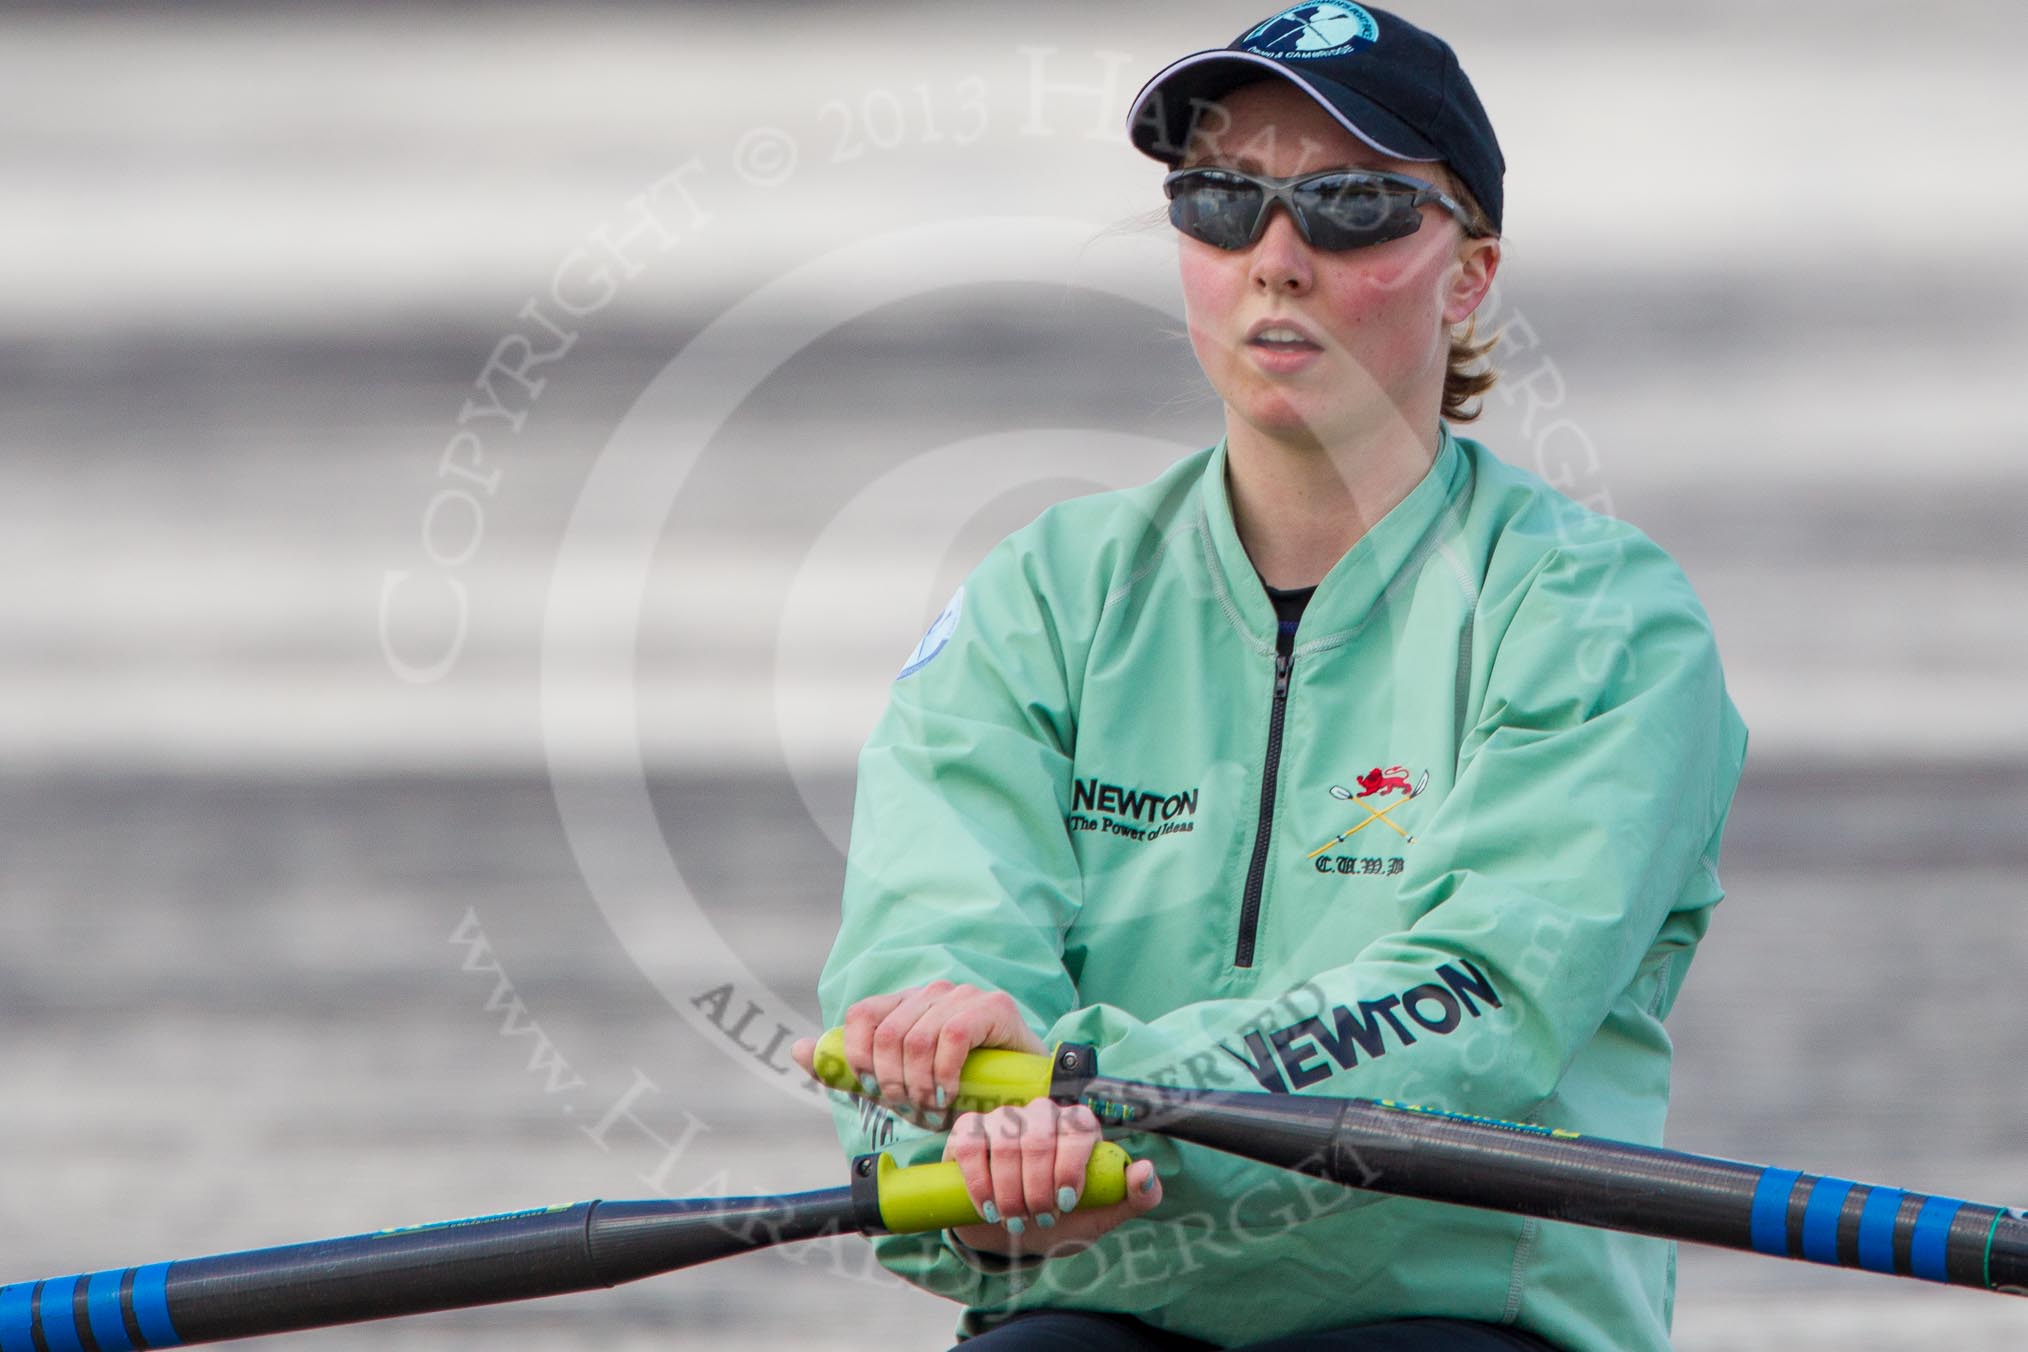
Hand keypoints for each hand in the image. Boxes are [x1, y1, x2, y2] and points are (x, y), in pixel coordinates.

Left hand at [791, 981, 1045, 1124]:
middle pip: (886, 1033)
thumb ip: (850, 1070)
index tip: (874, 1094)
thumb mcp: (898, 1086)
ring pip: (915, 1037)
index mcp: (905, 1004)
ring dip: (918, 1086)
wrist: (1021, 1099)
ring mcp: (963, 995)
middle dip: (891, 1083)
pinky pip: (951, 1036)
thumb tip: (796, 1050)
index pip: (861, 1015)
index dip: (859, 1058)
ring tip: (932, 1110)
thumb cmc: (958, 1092)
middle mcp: (931, 991)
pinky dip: (943, 1074)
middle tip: (910, 1111)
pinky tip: (950, 1096)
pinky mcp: (993, 1005)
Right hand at [944, 1098, 1161, 1258]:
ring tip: (1014, 1219)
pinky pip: (971, 1142)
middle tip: (1038, 1219)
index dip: (1070, 1168)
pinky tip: (988, 1206)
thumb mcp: (1102, 1216)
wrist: (1014, 1235)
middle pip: (1039, 1137)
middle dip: (1037, 1187)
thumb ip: (1135, 1196)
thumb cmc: (1063, 1221)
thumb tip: (1146, 1170)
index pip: (1079, 1129)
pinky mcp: (970, 1130)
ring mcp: (1004, 1118)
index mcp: (1078, 1126)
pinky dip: (979, 1180)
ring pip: (1005, 1141)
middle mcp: (1042, 1114)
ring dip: (1009, 1190)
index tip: (1065, 1205)